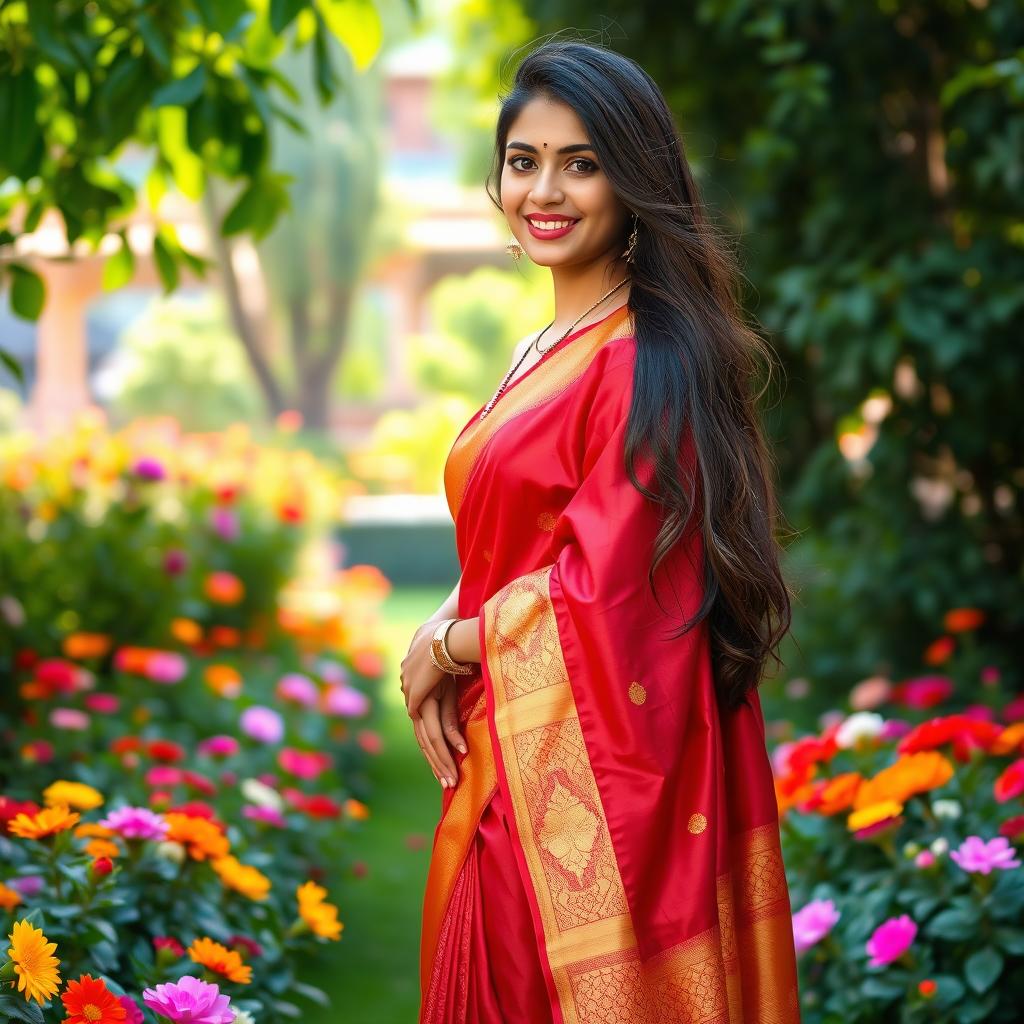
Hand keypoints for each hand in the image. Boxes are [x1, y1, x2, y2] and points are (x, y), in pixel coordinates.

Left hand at [401, 621, 466, 787]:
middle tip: (447, 783)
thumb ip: (445, 694)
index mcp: (414, 689)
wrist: (442, 631)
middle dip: (437, 761)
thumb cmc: (447, 645)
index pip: (424, 726)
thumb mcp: (447, 672)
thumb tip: (453, 709)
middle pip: (423, 738)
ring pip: (427, 737)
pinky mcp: (420, 697)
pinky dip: (447, 742)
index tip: (444, 764)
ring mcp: (413, 699)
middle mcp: (410, 697)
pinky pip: (434, 727)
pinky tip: (460, 752)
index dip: (434, 747)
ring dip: (441, 759)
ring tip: (452, 777)